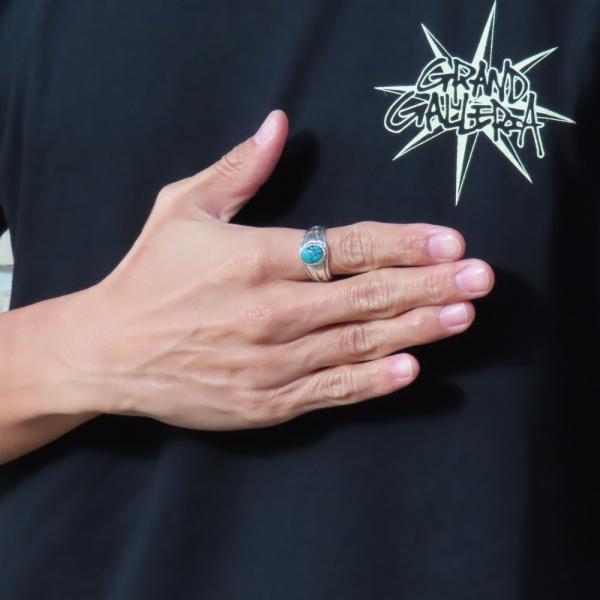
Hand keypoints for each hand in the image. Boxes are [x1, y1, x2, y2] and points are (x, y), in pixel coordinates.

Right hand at [74, 110, 493, 429]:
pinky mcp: (263, 402)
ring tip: (461, 316)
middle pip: (365, 296)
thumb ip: (237, 169)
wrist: (107, 351)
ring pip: (357, 344)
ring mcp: (269, 363)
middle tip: (481, 277)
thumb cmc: (147, 275)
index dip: (401, 243)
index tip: (449, 241)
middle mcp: (269, 312)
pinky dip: (372, 383)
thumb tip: (278, 124)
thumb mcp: (181, 208)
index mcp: (253, 259)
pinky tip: (410, 371)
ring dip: (414, 329)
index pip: (344, 247)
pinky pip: (329, 392)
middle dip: (428, 284)